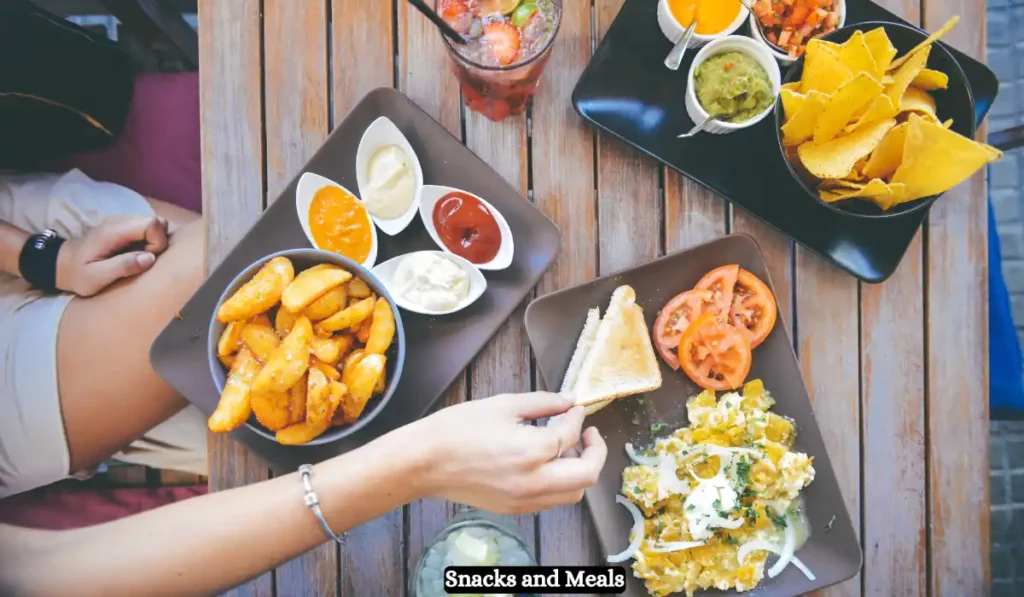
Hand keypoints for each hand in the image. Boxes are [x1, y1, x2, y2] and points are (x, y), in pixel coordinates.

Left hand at [55, 215, 169, 296]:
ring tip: (139, 257)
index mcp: (113, 232)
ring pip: (154, 224)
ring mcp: (121, 221)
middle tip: (143, 260)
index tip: (147, 259)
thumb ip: (123, 266)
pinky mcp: (123, 226)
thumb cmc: (78, 274)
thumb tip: (150, 258)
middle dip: (159, 242)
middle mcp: (119, 221)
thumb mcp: (97, 277)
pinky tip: (135, 253)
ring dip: (154, 242)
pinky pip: (147, 228)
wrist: (60, 264)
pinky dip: (148, 241)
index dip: (158, 242)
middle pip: (157, 221)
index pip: (152, 224)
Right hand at [414, 392, 607, 513]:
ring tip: (569, 450)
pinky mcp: (515, 510)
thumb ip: (542, 403)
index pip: (570, 435)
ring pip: (573, 493)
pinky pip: (552, 501)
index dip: (577, 417)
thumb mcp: (503, 405)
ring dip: (579, 471)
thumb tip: (568, 402)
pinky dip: (560, 483)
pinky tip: (548, 465)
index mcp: (532, 451)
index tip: (575, 408)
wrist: (425, 462)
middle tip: (589, 434)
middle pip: (587, 475)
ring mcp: (525, 500)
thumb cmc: (457, 429)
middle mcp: (534, 482)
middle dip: (595, 451)